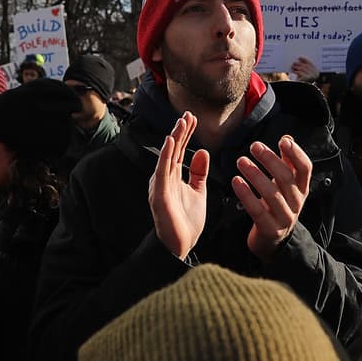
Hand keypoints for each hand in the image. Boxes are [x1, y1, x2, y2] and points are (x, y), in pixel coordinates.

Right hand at [148, 112, 207, 260]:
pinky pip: (161, 171)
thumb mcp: (198, 192)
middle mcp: (163, 179)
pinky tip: (169, 142)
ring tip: (181, 123)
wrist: (181, 246)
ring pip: (166, 157)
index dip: (185, 135)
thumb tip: (202, 151)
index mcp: (172, 178)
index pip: (179, 151)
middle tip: (188, 114)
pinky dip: (164, 155)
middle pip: (172, 150)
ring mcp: (160, 186)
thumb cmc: (187, 222)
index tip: (193, 118)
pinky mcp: (159, 195)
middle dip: (180, 132)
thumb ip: (199, 173)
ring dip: (173, 139)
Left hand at [233, 135, 311, 260]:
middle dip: (270, 160)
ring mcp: (284, 217)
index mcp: (302, 189)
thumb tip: (288, 138)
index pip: (305, 169)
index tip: (283, 141)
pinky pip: (257, 210)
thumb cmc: (276, 205)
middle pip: (286, 178)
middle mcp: (296, 202)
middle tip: (254, 146)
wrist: (272, 239)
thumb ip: (287, 162)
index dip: (296, 154)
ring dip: (255, 175)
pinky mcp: (270, 229)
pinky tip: (236, 181)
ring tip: (241, 161)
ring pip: (271, 194)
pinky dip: (245, 194)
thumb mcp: (285, 185)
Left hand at [289, 56, 318, 82]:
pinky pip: (300, 72)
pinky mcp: (307, 78)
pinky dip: (296, 71)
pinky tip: (293, 71)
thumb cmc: (301, 83)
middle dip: (299, 64)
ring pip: (303, 68)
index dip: (305, 60)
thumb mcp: (303, 74)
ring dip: (297, 67)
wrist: (298, 92)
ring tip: (292, 66)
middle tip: (294, 62)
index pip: (311, 64)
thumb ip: (303, 68)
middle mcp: (316, 75)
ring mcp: (312, 76)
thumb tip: (300, 59)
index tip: (300, 57)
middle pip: (306, 66)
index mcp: (316, 73)